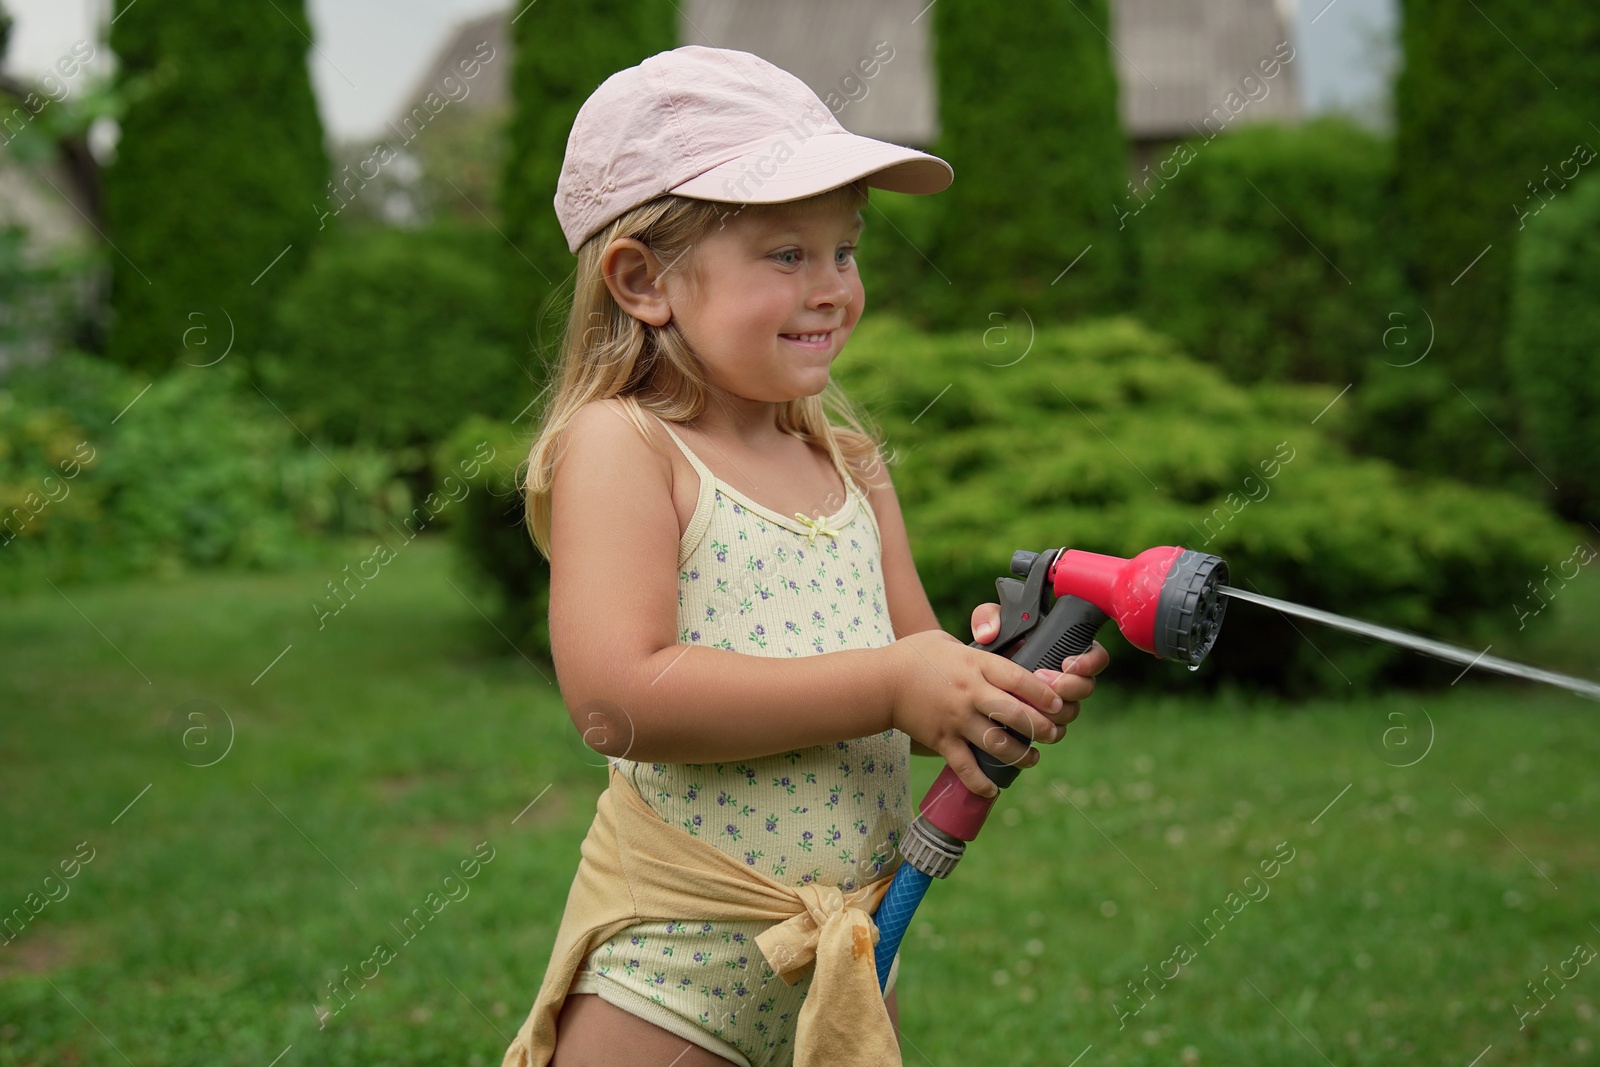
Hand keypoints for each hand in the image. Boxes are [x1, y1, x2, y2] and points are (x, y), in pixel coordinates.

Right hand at [883, 629, 1067, 798]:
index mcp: (974, 664)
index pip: (1018, 678)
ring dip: (1020, 755)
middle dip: (1042, 728)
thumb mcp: (949, 640)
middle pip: (1016, 714)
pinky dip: (981, 782)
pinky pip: (965, 767)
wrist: (879, 682)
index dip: (1044, 693)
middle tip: (1054, 734)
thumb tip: (1006, 647)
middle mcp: (969, 693)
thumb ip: (979, 648)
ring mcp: (955, 719)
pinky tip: (993, 788)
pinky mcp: (941, 740)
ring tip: (1033, 758)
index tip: (1059, 703)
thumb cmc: (914, 656)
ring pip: (997, 744)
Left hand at [972, 602, 1109, 739]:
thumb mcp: (988, 625)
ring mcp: (1058, 702)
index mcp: (1066, 650)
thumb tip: (988, 633)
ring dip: (1056, 708)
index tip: (1067, 663)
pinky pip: (1056, 730)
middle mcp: (1068, 678)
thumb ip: (988, 617)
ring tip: (1031, 699)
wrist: (979, 679)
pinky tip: (1028, 721)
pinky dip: (1046, 727)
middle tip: (1043, 679)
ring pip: (1072, 711)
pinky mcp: (1045, 722)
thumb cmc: (991, 647)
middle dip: (1068, 686)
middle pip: (1087, 687)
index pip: (1096, 657)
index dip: (1089, 662)